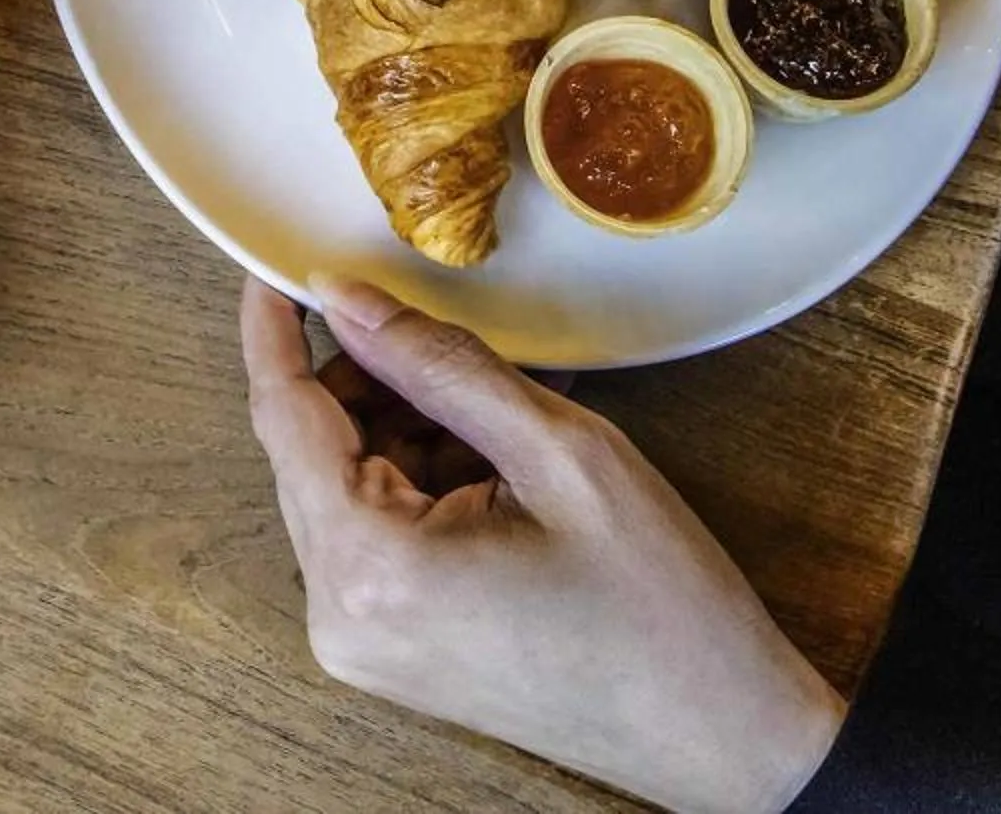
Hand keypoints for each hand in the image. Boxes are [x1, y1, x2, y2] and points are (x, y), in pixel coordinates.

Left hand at [243, 276, 842, 813]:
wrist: (725, 737)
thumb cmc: (662, 609)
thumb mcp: (560, 452)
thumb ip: (437, 364)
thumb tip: (347, 300)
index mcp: (368, 568)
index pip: (281, 412)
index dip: (275, 327)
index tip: (278, 264)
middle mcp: (340, 616)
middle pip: (309, 449)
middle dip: (368, 381)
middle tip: (445, 340)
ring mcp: (360, 644)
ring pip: (342, 484)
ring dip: (401, 431)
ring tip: (502, 424)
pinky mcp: (389, 652)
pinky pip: (371, 533)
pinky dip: (416, 482)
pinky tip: (494, 469)